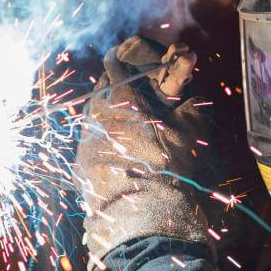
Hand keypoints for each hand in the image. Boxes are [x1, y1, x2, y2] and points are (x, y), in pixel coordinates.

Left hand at [75, 36, 210, 260]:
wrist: (141, 214)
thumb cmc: (167, 167)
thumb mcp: (187, 133)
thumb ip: (189, 109)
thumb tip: (191, 99)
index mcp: (120, 98)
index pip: (114, 64)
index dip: (123, 58)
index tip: (128, 57)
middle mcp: (95, 113)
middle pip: (99, 88)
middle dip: (114, 87)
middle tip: (131, 94)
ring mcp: (83, 139)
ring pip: (91, 116)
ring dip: (106, 116)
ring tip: (125, 126)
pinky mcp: (78, 164)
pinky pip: (88, 144)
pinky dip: (101, 143)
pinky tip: (116, 155)